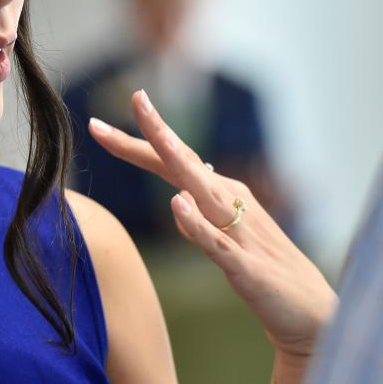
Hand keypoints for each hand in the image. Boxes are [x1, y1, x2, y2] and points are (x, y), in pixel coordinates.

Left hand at [88, 91, 336, 363]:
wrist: (311, 312)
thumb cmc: (262, 269)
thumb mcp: (222, 237)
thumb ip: (197, 216)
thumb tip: (178, 197)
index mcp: (218, 193)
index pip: (170, 161)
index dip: (135, 142)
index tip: (98, 123)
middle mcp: (228, 202)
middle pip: (183, 162)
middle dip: (157, 131)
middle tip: (136, 97)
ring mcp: (239, 231)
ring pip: (203, 190)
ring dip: (180, 161)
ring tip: (158, 136)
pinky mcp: (246, 266)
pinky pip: (217, 243)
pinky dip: (197, 223)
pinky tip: (178, 204)